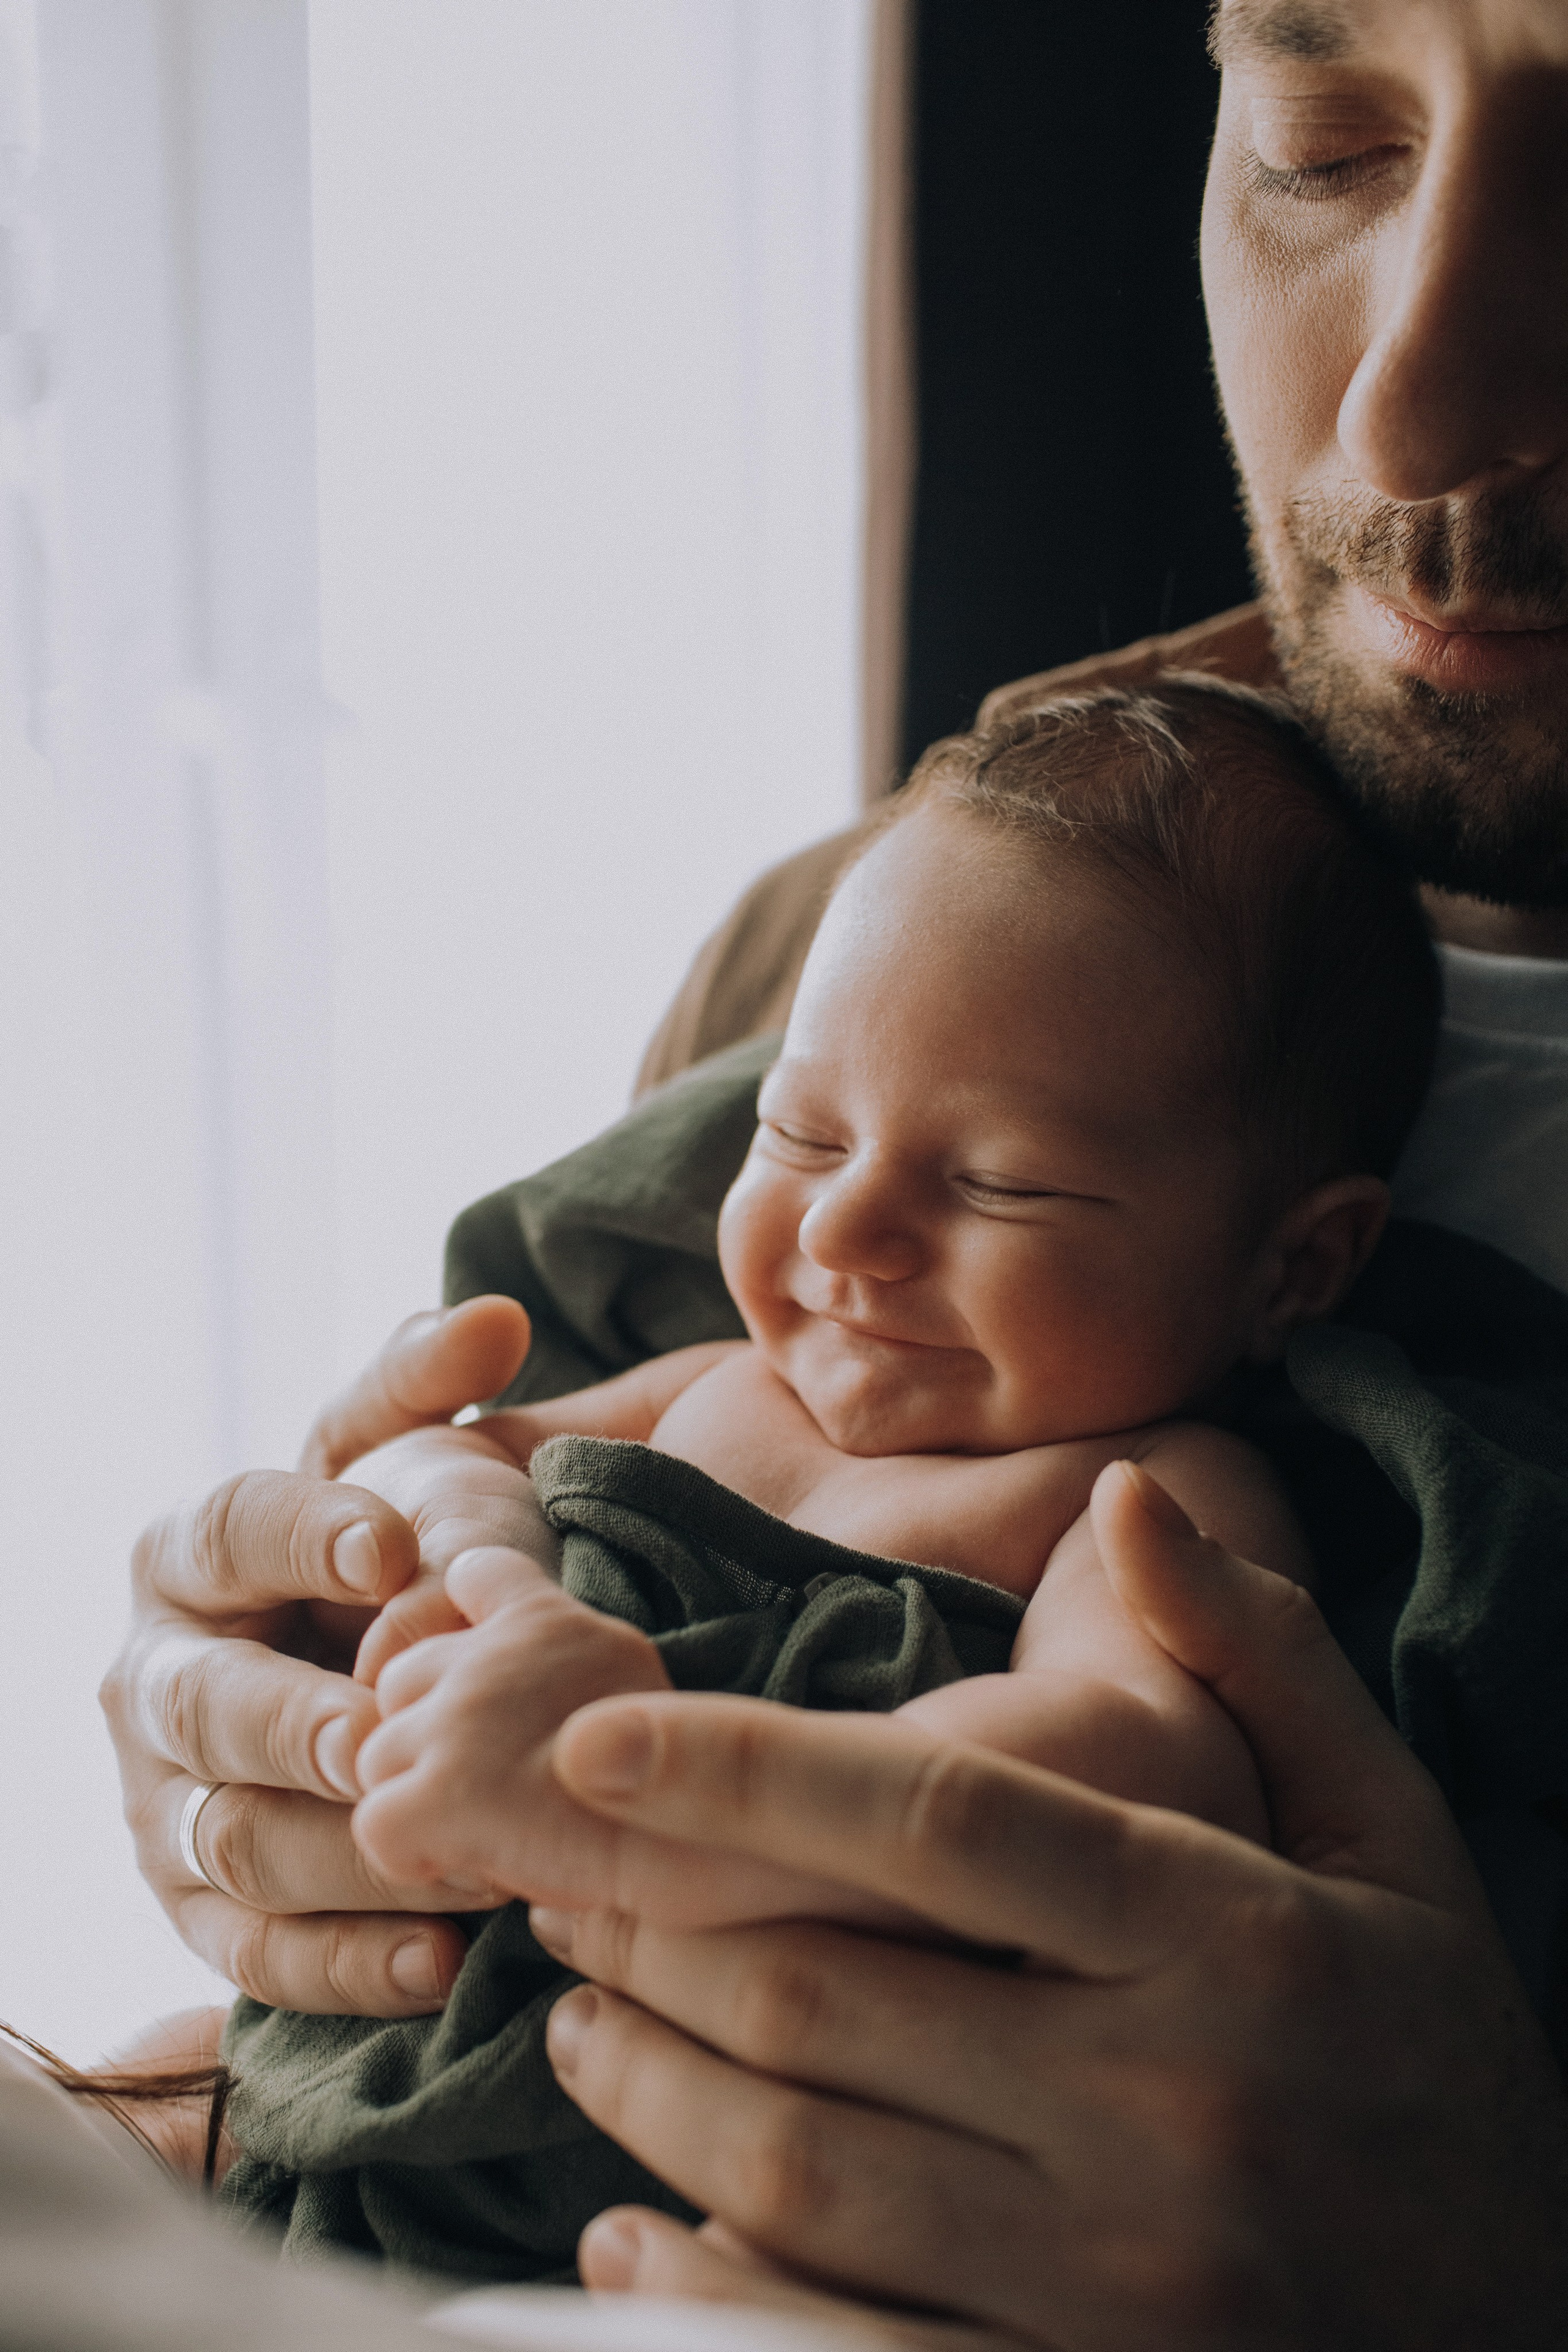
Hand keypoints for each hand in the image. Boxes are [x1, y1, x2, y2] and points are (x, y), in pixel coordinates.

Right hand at [100, 1298, 532, 2015]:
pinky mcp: (199, 1909)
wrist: (338, 1679)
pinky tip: (440, 1964)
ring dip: (344, 1856)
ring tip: (457, 1857)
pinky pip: (255, 1953)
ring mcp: (163, 1803)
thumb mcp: (390, 1458)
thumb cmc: (376, 1558)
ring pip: (232, 1837)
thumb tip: (494, 1316)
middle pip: (207, 1707)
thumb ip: (427, 1387)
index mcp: (188, 1552)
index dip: (304, 1534)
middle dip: (297, 1724)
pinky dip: (343, 1962)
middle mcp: (151, 1678)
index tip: (393, 1547)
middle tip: (391, 1736)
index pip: (230, 1529)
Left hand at [355, 1546, 900, 1931]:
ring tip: (500, 1838)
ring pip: (375, 1758)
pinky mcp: (435, 1793)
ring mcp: (463, 1718)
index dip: (463, 1624)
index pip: (477, 1576)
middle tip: (507, 1798)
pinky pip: (377, 1829)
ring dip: (422, 1803)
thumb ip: (605, 1686)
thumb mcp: (669, 1707)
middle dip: (433, 1739)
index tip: (472, 1668)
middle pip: (400, 1680)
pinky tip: (479, 1868)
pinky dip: (416, 1859)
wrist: (744, 1848)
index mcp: (558, 1623)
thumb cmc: (728, 1804)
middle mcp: (500, 1651)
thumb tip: (570, 1724)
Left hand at [532, 1463, 1567, 2350]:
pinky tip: (623, 2231)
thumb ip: (1260, 1656)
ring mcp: (1113, 2286)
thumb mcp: (1391, 1832)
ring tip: (578, 2012)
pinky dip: (696, 2292)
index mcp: (1225, 1938)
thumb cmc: (1437, 2050)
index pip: (943, 1821)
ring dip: (647, 2085)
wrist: (1535, 2332)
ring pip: (797, 2168)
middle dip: (652, 1923)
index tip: (593, 1734)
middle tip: (563, 1873)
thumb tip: (1127, 1496)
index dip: (746, 1766)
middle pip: (824, 1993)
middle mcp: (1159, 2110)